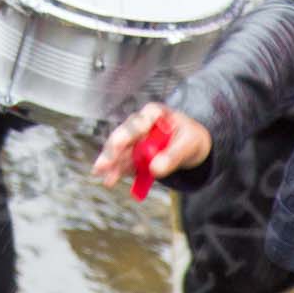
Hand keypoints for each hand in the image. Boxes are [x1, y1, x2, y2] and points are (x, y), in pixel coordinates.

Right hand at [93, 103, 212, 188]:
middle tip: (101, 166)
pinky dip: (119, 171)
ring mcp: (136, 140)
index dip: (127, 134)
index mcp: (154, 113)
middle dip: (112, 152)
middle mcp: (140, 124)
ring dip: (112, 166)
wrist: (192, 146)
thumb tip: (155, 169)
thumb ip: (173, 155)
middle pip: (123, 137)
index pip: (139, 121)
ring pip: (120, 152)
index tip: (118, 145)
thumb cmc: (191, 137)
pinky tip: (111, 179)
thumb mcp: (189, 143)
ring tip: (107, 180)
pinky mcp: (135, 154)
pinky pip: (125, 163)